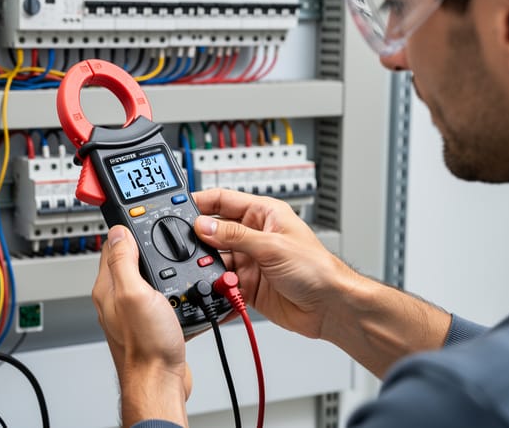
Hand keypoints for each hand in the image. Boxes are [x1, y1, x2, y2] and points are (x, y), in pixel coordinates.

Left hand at [92, 225, 189, 426]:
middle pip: (135, 259)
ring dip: (169, 268)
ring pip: (153, 278)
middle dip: (152, 246)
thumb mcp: (135, 293)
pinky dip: (179, 291)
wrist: (161, 382)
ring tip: (181, 260)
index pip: (113, 245)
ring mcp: (137, 311)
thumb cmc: (146, 346)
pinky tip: (188, 290)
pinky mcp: (154, 323)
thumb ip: (124, 260)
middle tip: (167, 235)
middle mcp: (120, 298)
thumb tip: (118, 231)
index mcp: (109, 287)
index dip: (128, 227)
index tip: (141, 214)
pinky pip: (166, 299)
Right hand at [193, 189, 452, 377]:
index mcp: (263, 214)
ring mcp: (250, 261)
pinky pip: (223, 285)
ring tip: (205, 274)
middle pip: (215, 232)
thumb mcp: (272, 246)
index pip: (223, 201)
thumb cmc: (317, 269)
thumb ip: (234, 235)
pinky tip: (216, 291)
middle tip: (185, 248)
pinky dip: (217, 289)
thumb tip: (204, 226)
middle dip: (200, 241)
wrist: (330, 307)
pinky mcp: (248, 285)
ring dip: (209, 268)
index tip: (178, 207)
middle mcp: (254, 236)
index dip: (201, 202)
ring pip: (216, 260)